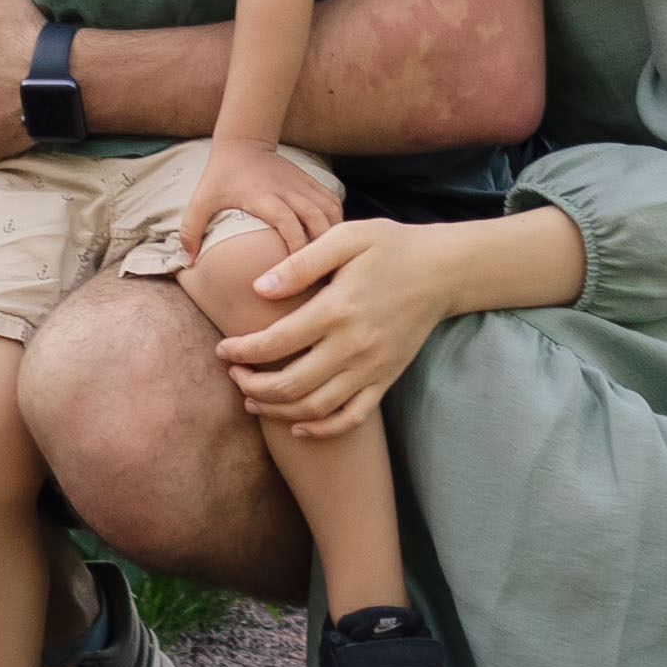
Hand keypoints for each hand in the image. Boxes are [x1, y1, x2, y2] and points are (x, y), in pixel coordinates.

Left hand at [180, 139, 341, 263]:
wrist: (243, 143)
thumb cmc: (221, 175)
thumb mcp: (201, 200)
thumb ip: (191, 230)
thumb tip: (187, 263)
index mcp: (262, 196)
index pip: (287, 222)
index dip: (295, 247)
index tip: (296, 272)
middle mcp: (287, 190)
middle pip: (316, 218)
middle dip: (322, 247)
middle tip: (322, 276)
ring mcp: (302, 185)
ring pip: (329, 211)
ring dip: (333, 236)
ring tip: (331, 263)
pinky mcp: (311, 182)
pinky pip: (333, 202)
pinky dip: (337, 222)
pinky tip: (334, 242)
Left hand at [213, 217, 454, 439]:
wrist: (443, 271)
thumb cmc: (390, 247)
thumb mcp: (346, 238)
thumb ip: (302, 264)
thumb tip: (259, 288)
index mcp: (337, 309)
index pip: (275, 342)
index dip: (241, 350)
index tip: (222, 348)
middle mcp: (352, 346)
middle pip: (290, 384)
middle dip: (252, 386)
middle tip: (233, 375)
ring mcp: (371, 368)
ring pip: (315, 408)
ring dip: (277, 410)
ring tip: (252, 401)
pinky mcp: (385, 380)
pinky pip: (352, 418)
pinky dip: (323, 429)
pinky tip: (298, 424)